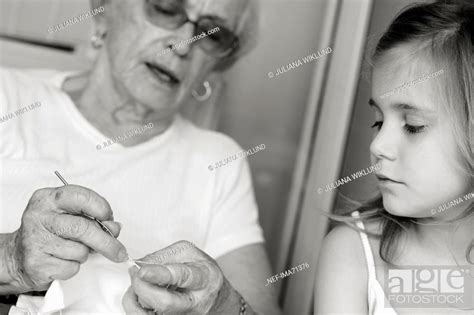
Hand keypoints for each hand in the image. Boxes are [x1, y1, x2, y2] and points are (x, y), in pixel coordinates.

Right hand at [5, 185, 127, 291]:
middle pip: (83, 228)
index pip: (82, 197)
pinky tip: (62, 260)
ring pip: (80, 250)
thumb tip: (115, 228)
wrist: (18, 256)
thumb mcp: (69, 216)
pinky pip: (71, 267)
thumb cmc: (49, 232)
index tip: (110, 219)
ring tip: (71, 250)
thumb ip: (93, 218)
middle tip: (119, 250)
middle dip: (107, 242)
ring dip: (85, 254)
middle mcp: (39, 216)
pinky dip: (74, 266)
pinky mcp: (36, 263)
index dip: (102, 209)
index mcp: (48, 198)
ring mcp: (35, 240)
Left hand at [122, 241, 238, 313]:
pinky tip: (139, 295)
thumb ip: (165, 255)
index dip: (159, 274)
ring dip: (138, 297)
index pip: (181, 277)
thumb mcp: (190, 253)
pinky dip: (136, 306)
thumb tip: (141, 264)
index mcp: (204, 279)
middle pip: (164, 303)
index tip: (142, 271)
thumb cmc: (202, 272)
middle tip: (136, 274)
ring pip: (152, 314)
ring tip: (139, 284)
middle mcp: (195, 302)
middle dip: (143, 288)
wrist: (213, 293)